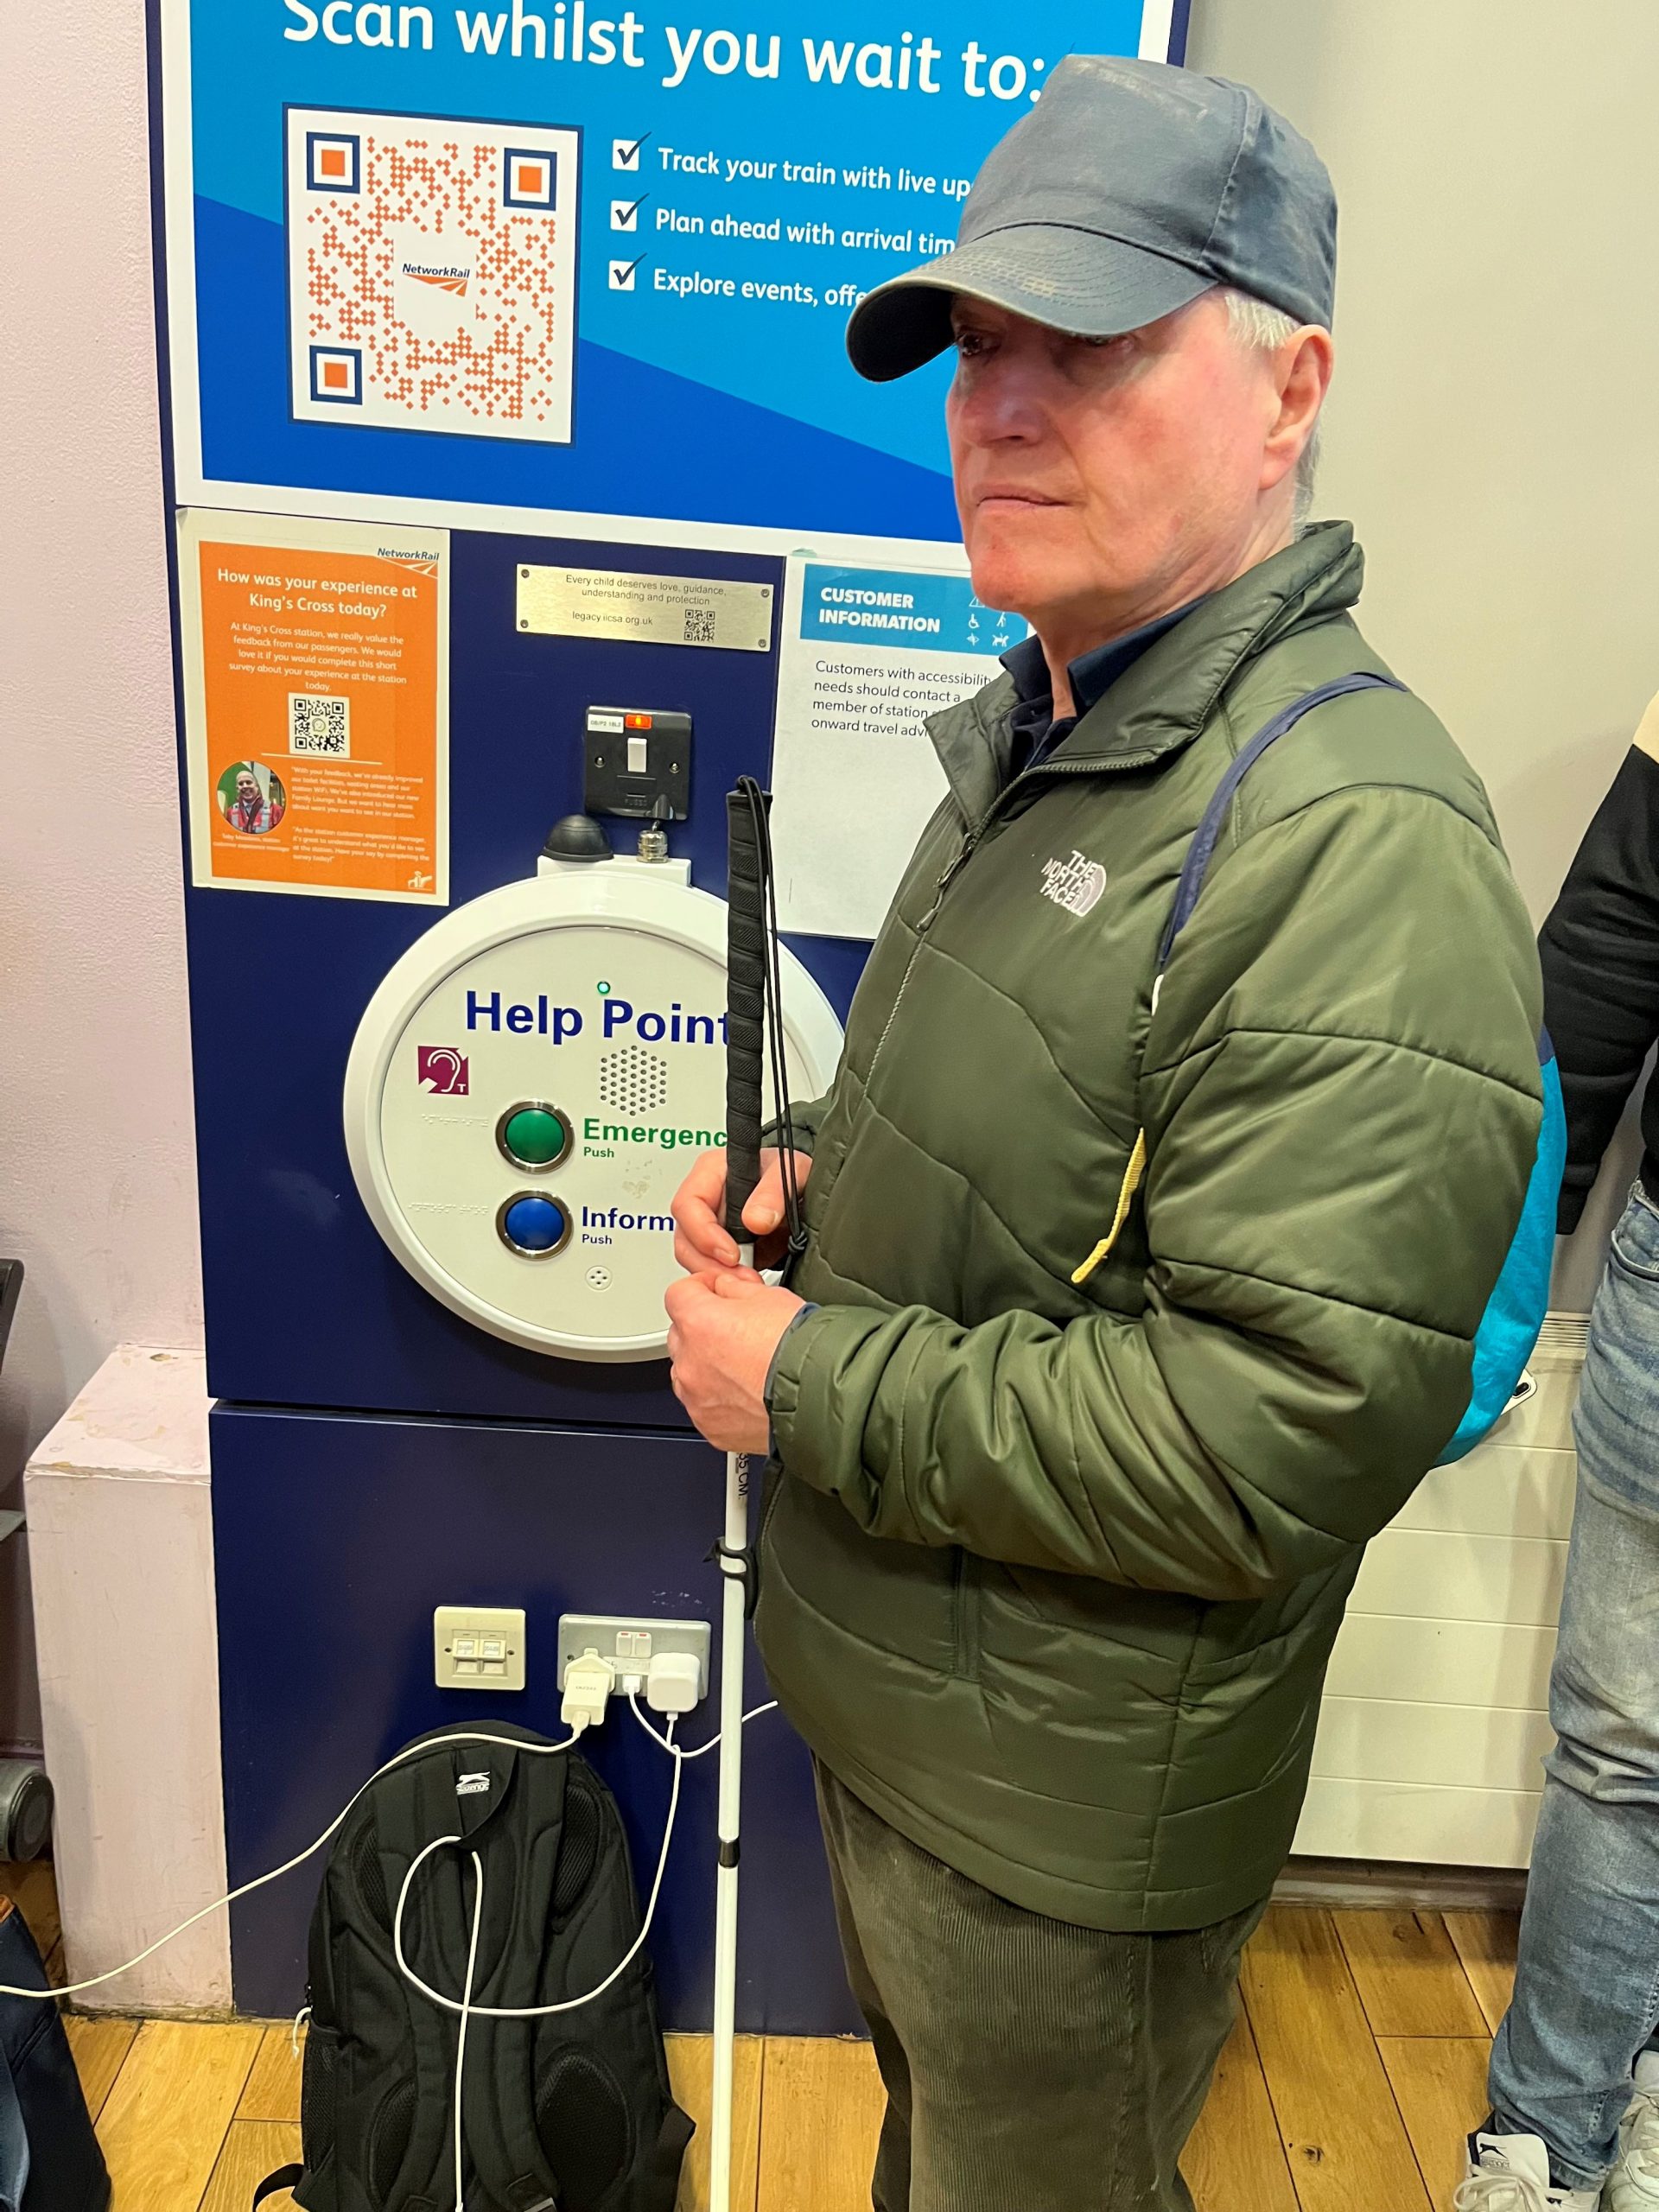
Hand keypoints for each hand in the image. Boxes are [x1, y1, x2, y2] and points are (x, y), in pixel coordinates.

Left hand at [665, 1270, 804, 1453]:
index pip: (678, 1294)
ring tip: (743, 1366)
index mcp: (699, 1323)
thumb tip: (725, 1288)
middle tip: (735, 1330)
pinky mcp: (709, 1425)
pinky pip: (702, 1404)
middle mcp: (690, 1361)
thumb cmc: (800, 1351)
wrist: (819, 1398)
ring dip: (705, 1364)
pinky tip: (746, 1392)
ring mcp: (697, 1397)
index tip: (714, 1292)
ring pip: (688, 1372)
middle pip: (680, 1333)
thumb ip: (734, 1288)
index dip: (700, 1288)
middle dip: (701, 1328)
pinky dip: (717, 1397)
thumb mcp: (771, 1296)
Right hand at [671, 1146, 812, 1275]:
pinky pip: (708, 1267)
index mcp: (711, 1171)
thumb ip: (773, 1192)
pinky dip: (725, 1278)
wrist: (803, 1193)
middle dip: (709, 1263)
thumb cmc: (790, 1172)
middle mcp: (704, 1198)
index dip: (704, 1233)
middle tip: (741, 1275)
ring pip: (692, 1256)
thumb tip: (755, 1220)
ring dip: (717, 1274)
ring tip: (748, 1279)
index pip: (688, 1204)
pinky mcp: (717, 1247)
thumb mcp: (791, 1170)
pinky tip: (746, 1280)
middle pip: (685, 1237)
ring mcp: (707, 1225)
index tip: (732, 1254)